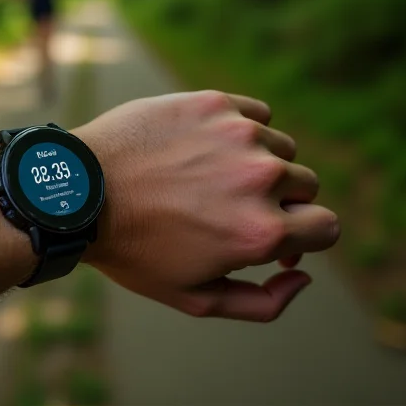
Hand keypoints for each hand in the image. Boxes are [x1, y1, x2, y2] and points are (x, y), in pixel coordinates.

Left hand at [74, 91, 339, 321]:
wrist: (79, 192)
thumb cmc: (133, 248)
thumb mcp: (195, 300)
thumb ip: (264, 302)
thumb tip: (303, 275)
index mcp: (261, 232)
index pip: (327, 228)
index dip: (305, 237)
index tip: (277, 237)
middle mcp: (260, 178)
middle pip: (306, 186)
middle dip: (282, 202)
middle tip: (237, 208)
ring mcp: (238, 134)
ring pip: (281, 148)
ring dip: (261, 163)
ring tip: (215, 176)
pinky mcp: (214, 104)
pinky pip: (256, 114)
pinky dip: (243, 130)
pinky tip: (210, 146)